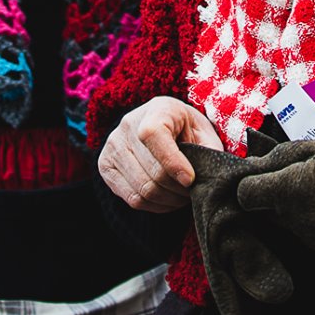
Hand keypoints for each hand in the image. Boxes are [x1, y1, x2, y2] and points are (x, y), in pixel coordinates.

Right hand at [99, 96, 223, 212]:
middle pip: (151, 170)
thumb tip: (206, 177)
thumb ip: (208, 150)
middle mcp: (128, 125)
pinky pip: (132, 199)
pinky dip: (154, 205)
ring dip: (168, 200)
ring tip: (182, 197)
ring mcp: (112, 146)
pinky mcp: (106, 166)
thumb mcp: (203, 132)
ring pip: (142, 189)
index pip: (153, 135)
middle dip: (177, 189)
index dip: (173, 163)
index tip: (191, 180)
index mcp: (156, 109)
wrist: (160, 124)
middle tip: (193, 193)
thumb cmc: (187, 129)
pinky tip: (167, 199)